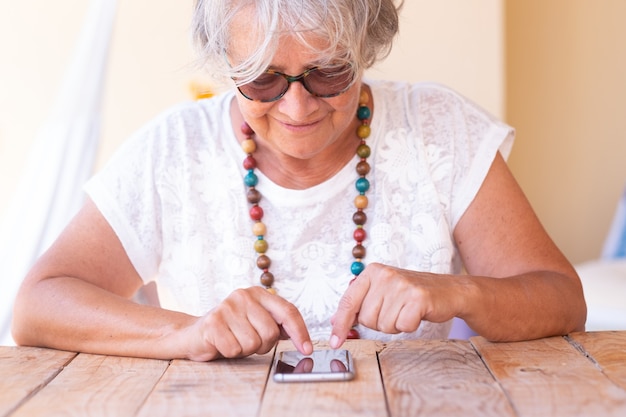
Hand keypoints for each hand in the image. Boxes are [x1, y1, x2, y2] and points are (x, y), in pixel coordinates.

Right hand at [185, 286, 312, 360]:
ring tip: (234, 341)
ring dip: (245, 350)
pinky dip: (231, 353)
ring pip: (253, 343)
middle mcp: (244, 296)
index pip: (288, 311)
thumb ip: (277, 325)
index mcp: (258, 293)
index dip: (300, 332)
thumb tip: (301, 337)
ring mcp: (227, 307)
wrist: (194, 334)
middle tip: (249, 341)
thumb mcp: (256, 323)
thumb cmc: (230, 331)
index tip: (306, 348)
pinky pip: (235, 349)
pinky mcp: (213, 322)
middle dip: (263, 345)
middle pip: (271, 332)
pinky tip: (223, 344)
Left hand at [330, 263, 457, 348]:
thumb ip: (358, 303)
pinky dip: (409, 326)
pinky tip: (416, 314)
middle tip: (395, 311)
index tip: (335, 341)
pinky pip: (402, 326)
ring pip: (383, 325)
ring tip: (405, 311)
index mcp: (373, 272)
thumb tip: (335, 321)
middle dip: (379, 322)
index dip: (340, 324)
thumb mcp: (382, 292)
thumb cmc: (411, 294)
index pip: (348, 301)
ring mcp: (402, 286)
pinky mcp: (418, 298)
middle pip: (366, 318)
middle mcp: (385, 275)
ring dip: (395, 325)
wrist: (448, 290)